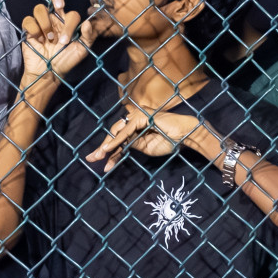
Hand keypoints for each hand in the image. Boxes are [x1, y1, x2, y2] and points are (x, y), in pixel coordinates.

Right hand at [19, 0, 94, 88]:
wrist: (48, 73)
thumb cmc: (66, 61)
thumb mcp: (81, 50)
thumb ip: (88, 37)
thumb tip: (87, 23)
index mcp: (67, 22)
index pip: (71, 12)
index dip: (70, 20)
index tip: (68, 35)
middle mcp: (54, 18)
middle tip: (58, 6)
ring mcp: (41, 22)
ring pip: (39, 8)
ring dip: (45, 24)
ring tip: (48, 39)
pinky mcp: (28, 29)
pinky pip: (28, 20)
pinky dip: (34, 30)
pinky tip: (38, 40)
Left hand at [85, 107, 220, 172]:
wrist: (185, 136)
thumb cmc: (169, 141)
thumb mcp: (145, 147)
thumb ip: (130, 146)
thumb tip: (116, 149)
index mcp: (134, 126)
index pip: (118, 138)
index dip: (108, 150)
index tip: (98, 161)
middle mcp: (133, 119)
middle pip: (114, 133)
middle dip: (103, 147)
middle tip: (92, 159)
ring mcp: (137, 116)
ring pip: (117, 132)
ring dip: (107, 144)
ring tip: (99, 155)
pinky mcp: (141, 117)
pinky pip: (126, 131)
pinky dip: (117, 140)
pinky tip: (108, 148)